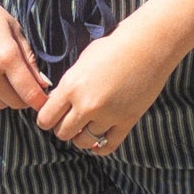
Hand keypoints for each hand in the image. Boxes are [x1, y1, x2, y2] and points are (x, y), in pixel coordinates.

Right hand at [0, 0, 49, 110]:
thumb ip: (29, 58)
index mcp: (6, 56)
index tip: (45, 100)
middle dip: (25, 98)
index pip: (29, 92)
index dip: (40, 100)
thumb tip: (43, 83)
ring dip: (7, 97)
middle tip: (28, 87)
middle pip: (14, 102)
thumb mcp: (13, 28)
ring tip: (8, 80)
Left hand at [35, 17, 176, 153]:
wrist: (148, 46)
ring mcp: (108, 115)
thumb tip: (57, 102)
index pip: (45, 119)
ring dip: (80, 137)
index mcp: (71, 87)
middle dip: (63, 128)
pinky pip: (107, 146)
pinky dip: (99, 147)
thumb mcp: (82, 62)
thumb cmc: (113, 47)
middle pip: (62, 133)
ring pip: (82, 142)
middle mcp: (87, 105)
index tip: (50, 117)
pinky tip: (97, 141)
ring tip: (84, 128)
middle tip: (69, 120)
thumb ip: (68, 84)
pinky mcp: (127, 121)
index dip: (46, 119)